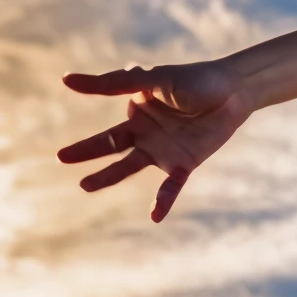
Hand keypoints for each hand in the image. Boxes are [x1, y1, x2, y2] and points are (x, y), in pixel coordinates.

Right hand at [57, 60, 249, 220]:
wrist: (234, 90)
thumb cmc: (194, 80)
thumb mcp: (152, 79)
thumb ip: (113, 84)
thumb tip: (66, 80)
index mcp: (137, 115)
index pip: (108, 133)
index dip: (87, 145)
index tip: (61, 155)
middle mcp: (147, 135)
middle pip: (112, 148)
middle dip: (88, 155)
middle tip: (63, 160)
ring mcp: (165, 150)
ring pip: (132, 167)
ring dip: (109, 176)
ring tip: (85, 185)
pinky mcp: (186, 162)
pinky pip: (172, 185)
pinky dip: (163, 200)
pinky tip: (155, 216)